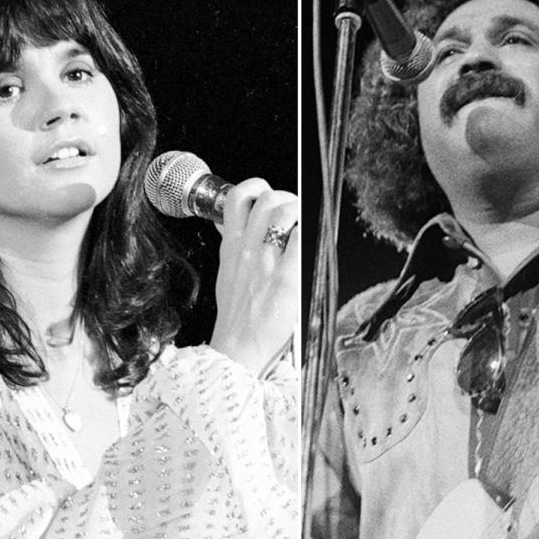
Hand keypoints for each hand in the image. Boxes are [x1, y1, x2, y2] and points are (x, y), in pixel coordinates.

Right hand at [209, 178, 298, 373]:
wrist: (237, 350)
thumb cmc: (235, 318)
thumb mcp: (225, 274)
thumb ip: (231, 246)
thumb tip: (227, 223)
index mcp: (232, 247)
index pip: (236, 198)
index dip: (255, 187)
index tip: (267, 194)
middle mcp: (247, 249)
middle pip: (267, 199)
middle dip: (287, 198)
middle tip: (296, 215)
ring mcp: (266, 263)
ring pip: (284, 211)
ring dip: (301, 213)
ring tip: (305, 229)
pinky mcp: (287, 279)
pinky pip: (302, 239)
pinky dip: (310, 235)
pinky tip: (312, 246)